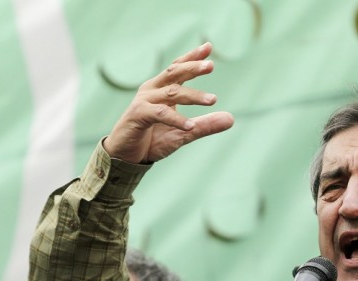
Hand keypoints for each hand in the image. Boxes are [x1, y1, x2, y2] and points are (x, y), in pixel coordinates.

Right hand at [103, 43, 233, 163]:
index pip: (178, 69)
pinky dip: (176, 119)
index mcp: (161, 89)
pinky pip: (160, 114)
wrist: (125, 156)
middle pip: (174, 73)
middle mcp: (152, 91)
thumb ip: (205, 125)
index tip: (209, 47)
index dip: (192, 57)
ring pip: (171, 93)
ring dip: (193, 96)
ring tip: (212, 100)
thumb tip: (231, 119)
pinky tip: (191, 125)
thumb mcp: (184, 132)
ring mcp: (144, 102)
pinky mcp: (138, 115)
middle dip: (193, 68)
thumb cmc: (152, 139)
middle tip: (211, 65)